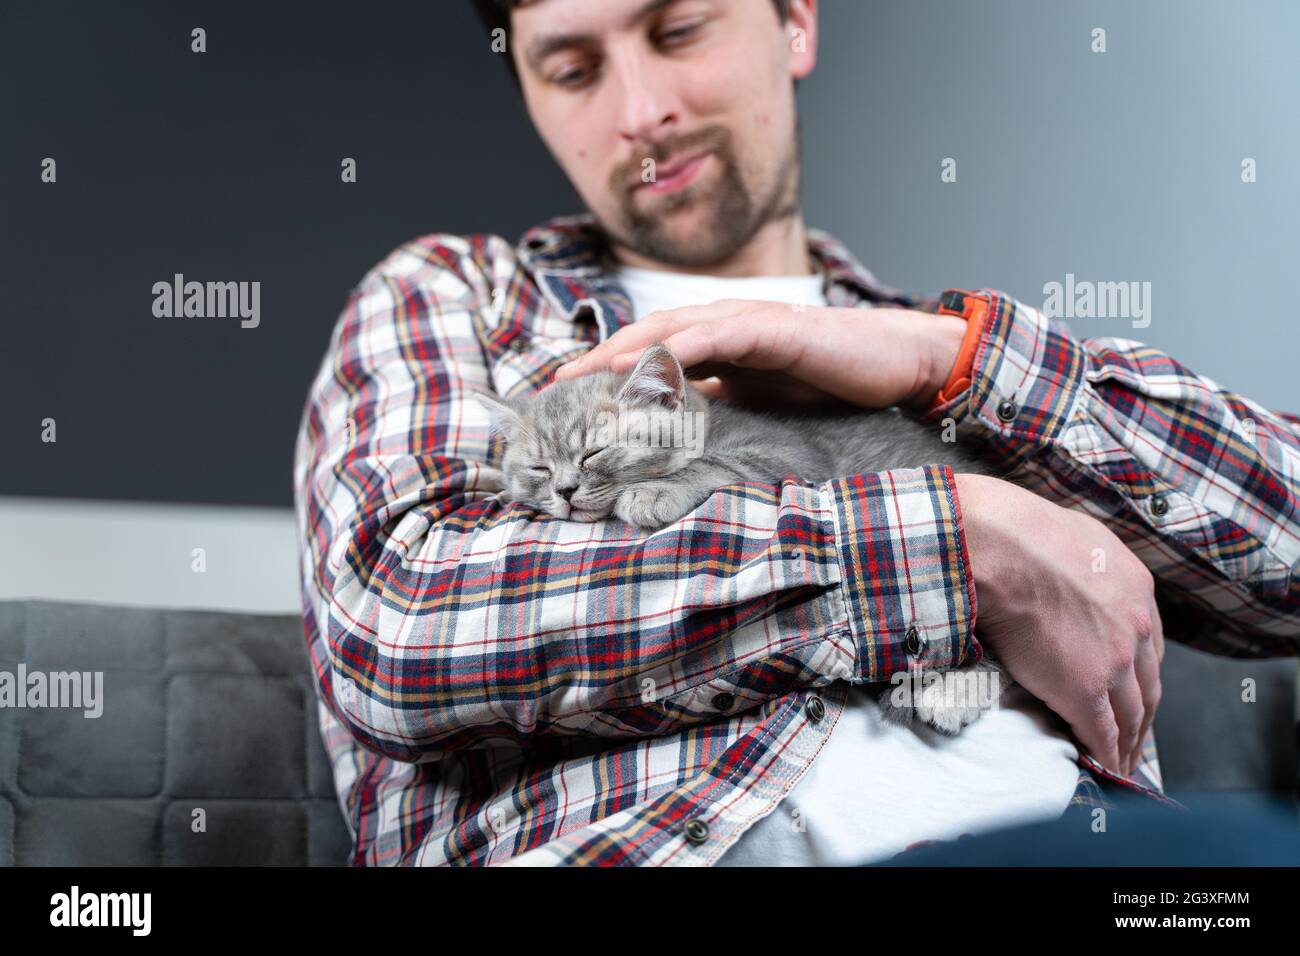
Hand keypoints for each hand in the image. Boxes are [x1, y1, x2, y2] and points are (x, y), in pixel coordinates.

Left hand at [554, 299, 965, 409]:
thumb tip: (676, 433)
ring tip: (588, 370)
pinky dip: (682, 345)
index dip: (609, 370)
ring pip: (675, 328)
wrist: (895, 362)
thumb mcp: (762, 401)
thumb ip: (720, 406)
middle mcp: (725, 324)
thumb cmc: (831, 380)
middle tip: (559, 384)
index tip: (569, 397)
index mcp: (719, 342)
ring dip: (629, 347)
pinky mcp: (775, 329)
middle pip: (648, 335)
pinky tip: (652, 360)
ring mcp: (749, 321)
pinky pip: (720, 333)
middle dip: (601, 357)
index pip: (651, 353)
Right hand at [954, 473, 1164, 776]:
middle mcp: (1135, 626)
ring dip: (1129, 742)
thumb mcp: (1073, 534)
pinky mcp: (1084, 689)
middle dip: (1143, 713)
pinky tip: (1105, 766)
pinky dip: (1107, 754)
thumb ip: (1084, 561)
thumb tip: (1064, 570)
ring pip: (1133, 714)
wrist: (998, 547)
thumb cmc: (1016, 530)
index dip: (1142, 672)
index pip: (1149, 643)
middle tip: (1135, 735)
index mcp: (1135, 587)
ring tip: (1121, 760)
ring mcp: (1114, 661)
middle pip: (1149, 684)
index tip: (1135, 689)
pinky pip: (1102, 732)